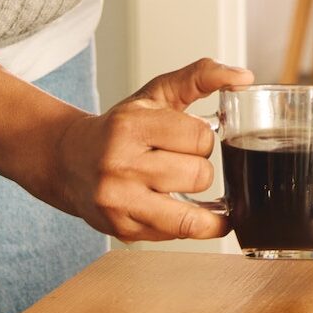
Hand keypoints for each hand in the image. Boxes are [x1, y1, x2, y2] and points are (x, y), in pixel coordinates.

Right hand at [45, 58, 253, 242]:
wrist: (68, 160)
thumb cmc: (119, 128)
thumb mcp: (156, 94)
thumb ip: (200, 77)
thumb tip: (244, 77)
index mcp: (130, 126)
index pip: (200, 137)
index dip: (202, 138)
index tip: (188, 137)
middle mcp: (120, 165)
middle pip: (199, 175)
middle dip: (198, 168)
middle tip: (178, 161)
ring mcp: (119, 202)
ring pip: (190, 213)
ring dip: (193, 197)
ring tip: (177, 184)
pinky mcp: (122, 230)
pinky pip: (177, 235)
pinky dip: (191, 223)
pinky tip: (185, 209)